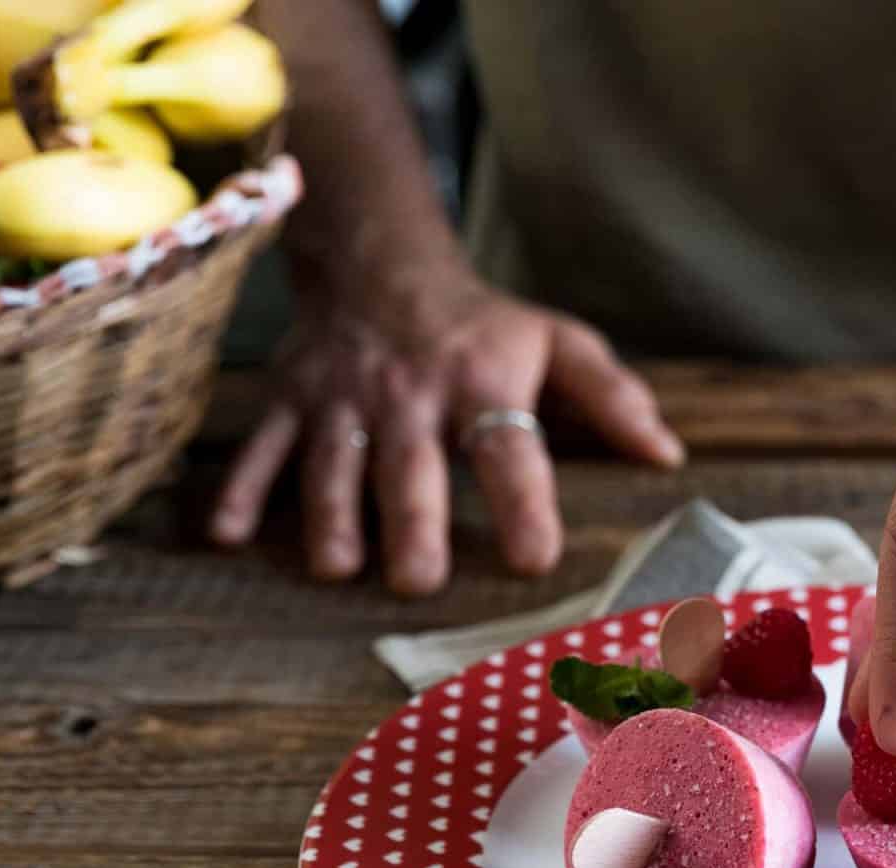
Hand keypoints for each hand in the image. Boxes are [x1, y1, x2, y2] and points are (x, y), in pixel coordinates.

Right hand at [210, 260, 683, 593]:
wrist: (379, 258)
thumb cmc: (482, 323)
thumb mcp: (555, 342)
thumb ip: (611, 398)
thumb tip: (665, 454)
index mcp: (481, 384)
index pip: (506, 447)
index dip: (521, 502)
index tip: (533, 558)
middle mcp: (409, 394)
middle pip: (410, 466)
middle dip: (413, 523)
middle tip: (419, 581)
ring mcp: (342, 399)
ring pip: (332, 464)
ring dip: (332, 517)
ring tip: (341, 569)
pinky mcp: (290, 402)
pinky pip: (260, 448)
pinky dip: (241, 490)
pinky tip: (230, 537)